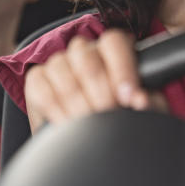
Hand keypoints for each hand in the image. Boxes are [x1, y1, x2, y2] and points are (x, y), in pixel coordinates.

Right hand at [25, 29, 168, 131]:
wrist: (86, 143)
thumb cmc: (118, 119)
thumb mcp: (138, 111)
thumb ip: (147, 102)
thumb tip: (141, 100)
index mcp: (112, 51)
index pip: (114, 42)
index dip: (122, 69)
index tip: (130, 99)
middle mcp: (84, 51)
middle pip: (87, 60)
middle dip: (101, 94)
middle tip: (109, 118)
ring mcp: (58, 63)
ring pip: (63, 71)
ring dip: (77, 104)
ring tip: (89, 126)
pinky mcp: (37, 79)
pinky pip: (41, 88)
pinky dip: (55, 109)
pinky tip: (66, 125)